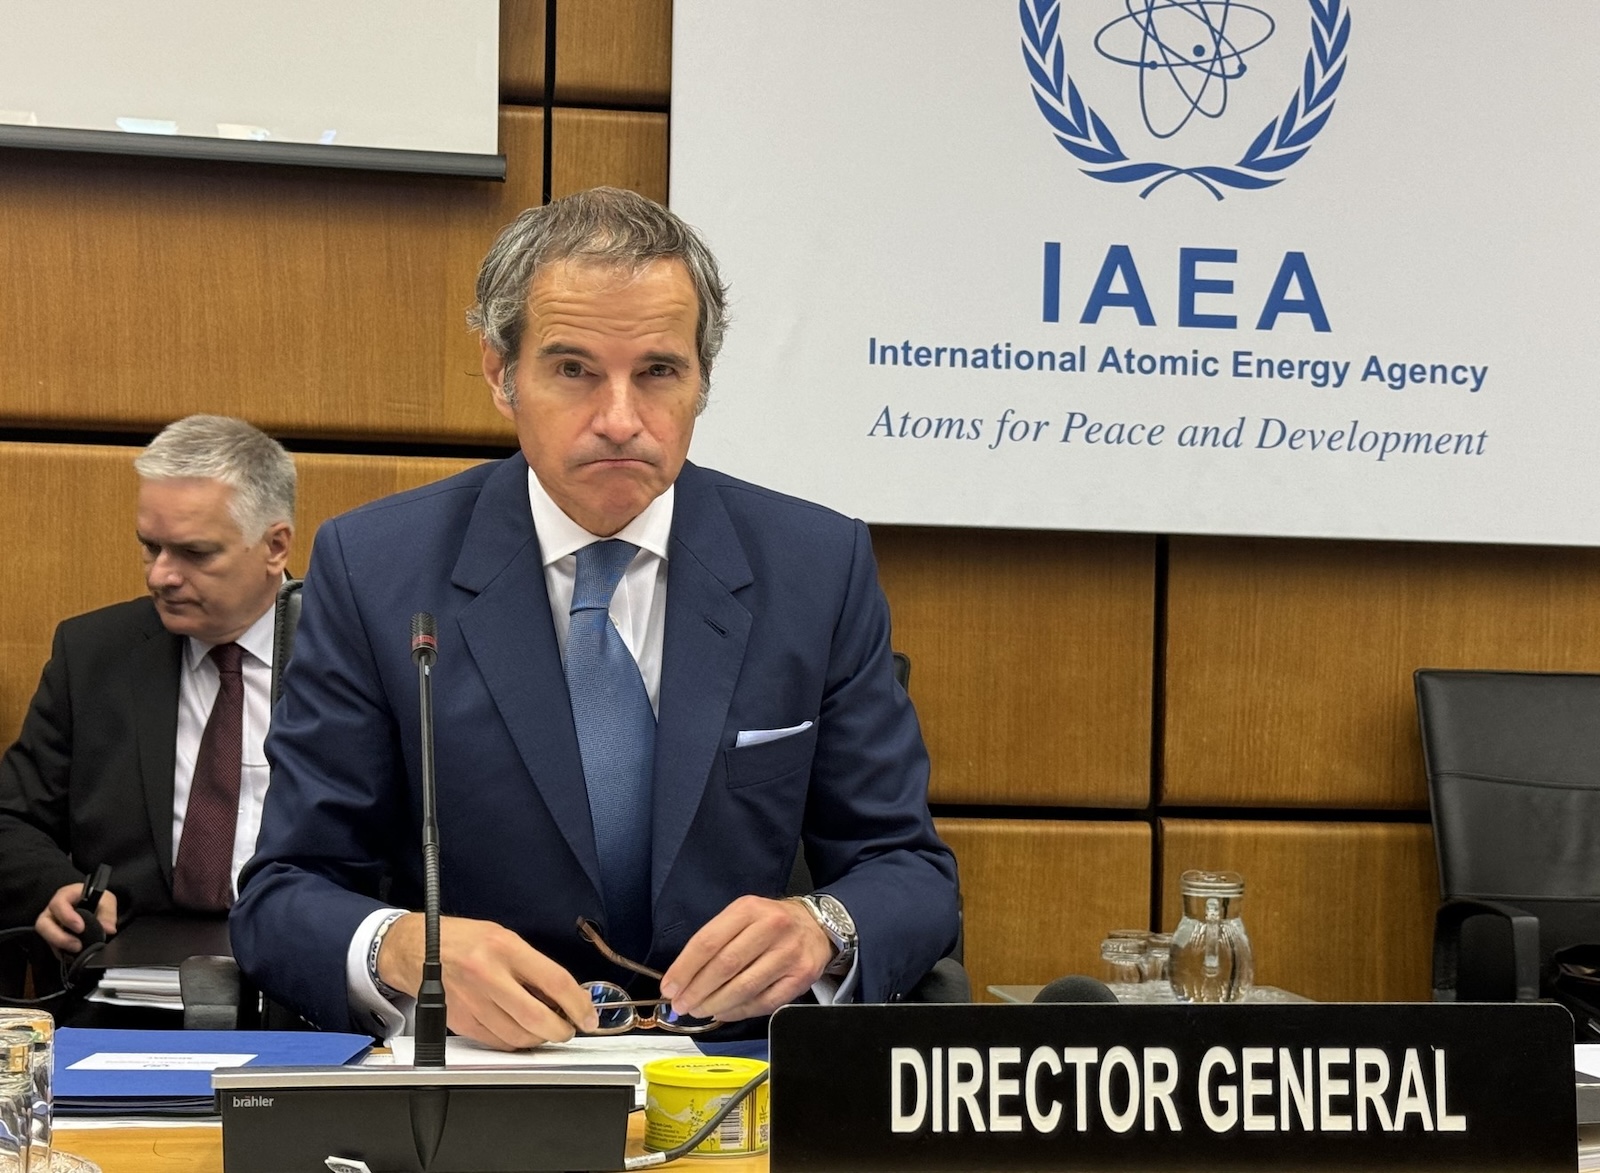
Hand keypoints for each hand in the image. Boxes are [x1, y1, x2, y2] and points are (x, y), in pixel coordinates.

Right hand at [35, 883, 117, 953]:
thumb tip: (109, 929)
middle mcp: (53, 910)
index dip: (66, 916)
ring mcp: (51, 924)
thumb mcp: (106, 900)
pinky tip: (73, 956)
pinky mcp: (53, 936)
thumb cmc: (98, 899)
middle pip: (43, 923)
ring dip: (59, 946)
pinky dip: (61, 952)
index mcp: (65, 896)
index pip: (58, 904)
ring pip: (45, 936)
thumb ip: (108, 913)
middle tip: (77, 945)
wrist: (96, 906)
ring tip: (76, 951)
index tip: (80, 928)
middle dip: (58, 937)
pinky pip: (51, 946)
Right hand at [377, 913, 598, 1049]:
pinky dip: (515, 1042)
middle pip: (537, 1018)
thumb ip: (533, 965)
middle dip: (561, 1030)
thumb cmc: (464, 939)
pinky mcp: (460, 1021)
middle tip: (570, 1029)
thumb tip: (565, 994)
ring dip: (539, 1039)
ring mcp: (472, 1001)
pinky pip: (497, 1042)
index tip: (588, 1016)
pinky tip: (521, 1031)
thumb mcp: (504, 937)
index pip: (554, 981)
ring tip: (545, 1029)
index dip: (578, 1004)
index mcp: (504, 947)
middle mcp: (488, 975)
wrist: (416, 948)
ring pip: (518, 1036)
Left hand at [659, 895, 833, 1021]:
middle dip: (696, 990)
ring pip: (743, 988)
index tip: (669, 987)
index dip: (685, 968)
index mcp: (749, 909)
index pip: (708, 941)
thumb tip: (682, 979)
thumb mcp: (742, 916)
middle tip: (681, 1005)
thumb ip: (714, 941)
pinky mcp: (801, 977)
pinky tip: (724, 1012)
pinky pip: (762, 1002)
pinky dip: (738, 1011)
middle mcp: (771, 928)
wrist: (815, 926)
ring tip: (699, 1010)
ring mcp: (789, 954)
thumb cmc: (769, 923)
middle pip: (724, 966)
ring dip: (715, 1005)